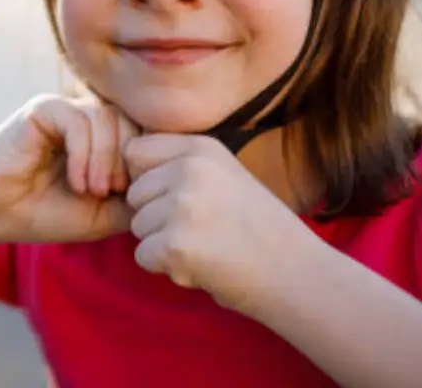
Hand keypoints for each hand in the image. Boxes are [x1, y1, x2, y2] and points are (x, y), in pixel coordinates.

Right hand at [0, 94, 139, 244]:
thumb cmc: (46, 213)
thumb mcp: (103, 212)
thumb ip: (135, 198)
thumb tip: (171, 190)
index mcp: (103, 137)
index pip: (144, 132)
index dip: (146, 161)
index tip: (133, 195)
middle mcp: (87, 117)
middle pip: (131, 120)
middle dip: (129, 159)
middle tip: (114, 191)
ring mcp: (65, 109)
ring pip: (108, 118)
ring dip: (106, 159)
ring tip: (93, 190)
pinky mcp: (43, 109)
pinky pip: (79, 120)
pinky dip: (84, 154)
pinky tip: (76, 181)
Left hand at [124, 133, 315, 314]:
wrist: (296, 273)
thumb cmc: (256, 227)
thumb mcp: (223, 174)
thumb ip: (180, 164)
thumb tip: (126, 161)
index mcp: (201, 148)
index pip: (135, 152)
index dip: (148, 179)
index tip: (176, 198)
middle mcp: (189, 169)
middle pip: (134, 193)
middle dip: (156, 217)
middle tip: (200, 230)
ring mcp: (183, 205)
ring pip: (138, 226)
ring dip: (163, 243)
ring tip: (206, 246)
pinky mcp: (176, 244)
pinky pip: (143, 256)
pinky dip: (166, 267)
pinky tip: (202, 265)